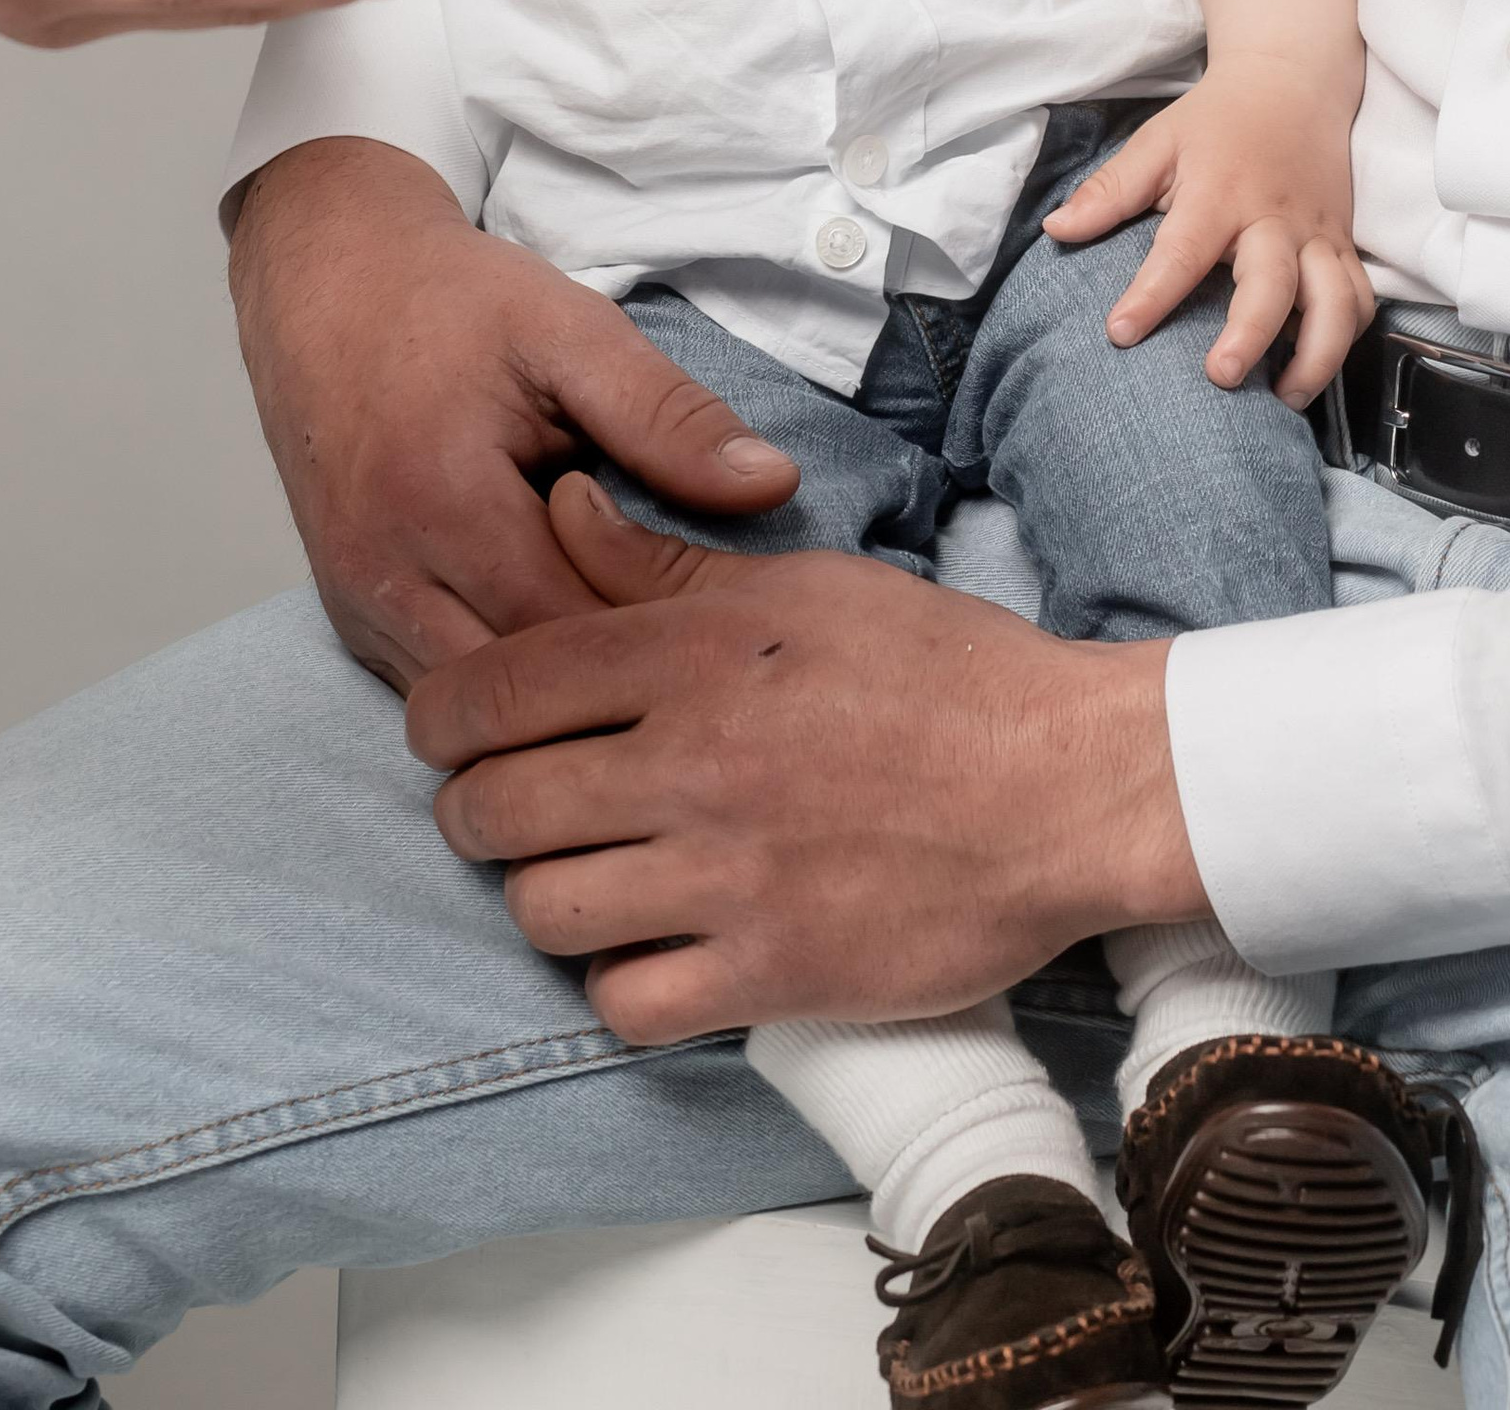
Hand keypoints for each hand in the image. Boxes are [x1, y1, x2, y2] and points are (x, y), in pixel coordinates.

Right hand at [228, 137, 802, 689]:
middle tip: (698, 664)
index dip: (658, 641)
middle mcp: (386, 573)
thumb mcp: (571, 331)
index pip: (574, 631)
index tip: (727, 624)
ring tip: (638, 664)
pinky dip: (501, 687)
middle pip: (522, 694)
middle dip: (610, 686)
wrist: (327, 282)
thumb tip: (773, 485)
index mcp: (444, 500)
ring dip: (553, 699)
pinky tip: (566, 657)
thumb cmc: (451, 302)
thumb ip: (667, 416)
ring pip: (473, 714)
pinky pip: (434, 689)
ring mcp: (357, 605)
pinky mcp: (347, 616)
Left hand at [407, 474, 1204, 1041]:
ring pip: (544, 911)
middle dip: (473, 810)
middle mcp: (693, 765)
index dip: (441, 716)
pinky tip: (646, 950)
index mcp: (694, 655)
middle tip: (498, 809)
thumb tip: (559, 506)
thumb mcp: (800, 587)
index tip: (442, 732)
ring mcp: (728, 879)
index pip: (498, 688)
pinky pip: (627, 1004)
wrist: (1068, 783)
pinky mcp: (772, 975)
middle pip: (497, 807)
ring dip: (540, 896)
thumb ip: (663, 566)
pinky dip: (618, 983)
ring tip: (574, 876)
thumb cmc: (943, 672)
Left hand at [1043, 60, 1372, 407]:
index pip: (1182, 251)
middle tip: (1220, 376)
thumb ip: (1110, 191)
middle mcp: (1274, 218)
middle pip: (1272, 284)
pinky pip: (1361, 298)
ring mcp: (1317, 234)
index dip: (1151, 295)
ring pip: (1336, 300)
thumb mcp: (1157, 142)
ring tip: (1284, 398)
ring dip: (1316, 354)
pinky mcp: (1343, 245)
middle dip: (1250, 334)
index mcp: (1219, 192)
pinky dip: (1348, 336)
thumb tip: (1057, 229)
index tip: (1121, 333)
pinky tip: (1316, 365)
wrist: (1293, 82)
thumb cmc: (1216, 120)